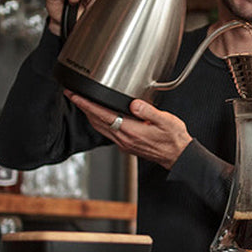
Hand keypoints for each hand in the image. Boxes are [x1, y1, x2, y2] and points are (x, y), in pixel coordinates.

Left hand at [65, 91, 192, 168]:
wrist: (178, 156)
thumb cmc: (174, 139)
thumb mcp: (166, 121)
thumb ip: (149, 111)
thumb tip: (134, 103)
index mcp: (132, 131)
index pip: (103, 115)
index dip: (87, 105)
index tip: (75, 96)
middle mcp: (124, 138)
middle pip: (96, 122)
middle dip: (83, 108)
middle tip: (72, 95)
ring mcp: (124, 143)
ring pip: (100, 127)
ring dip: (89, 115)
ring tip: (83, 103)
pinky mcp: (127, 144)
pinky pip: (107, 132)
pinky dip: (99, 121)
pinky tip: (100, 116)